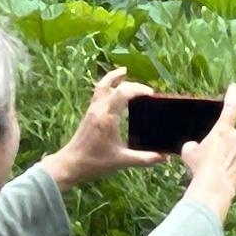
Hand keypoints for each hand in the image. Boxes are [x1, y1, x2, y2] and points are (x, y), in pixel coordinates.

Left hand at [37, 68, 163, 188]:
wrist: (71, 164)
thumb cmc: (95, 163)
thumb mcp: (122, 161)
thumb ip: (145, 158)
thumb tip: (164, 156)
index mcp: (108, 118)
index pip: (123, 92)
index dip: (138, 89)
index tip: (150, 94)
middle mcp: (99, 109)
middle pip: (114, 85)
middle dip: (132, 85)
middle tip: (146, 91)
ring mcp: (92, 110)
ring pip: (102, 85)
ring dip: (114, 77)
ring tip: (124, 72)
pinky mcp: (89, 113)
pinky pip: (98, 92)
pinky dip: (107, 86)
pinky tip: (114, 89)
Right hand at [180, 81, 235, 219]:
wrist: (214, 188)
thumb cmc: (200, 167)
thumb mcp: (190, 153)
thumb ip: (192, 146)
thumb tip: (193, 147)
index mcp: (223, 131)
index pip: (231, 107)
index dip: (234, 95)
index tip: (235, 88)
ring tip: (221, 164)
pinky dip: (235, 168)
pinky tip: (224, 176)